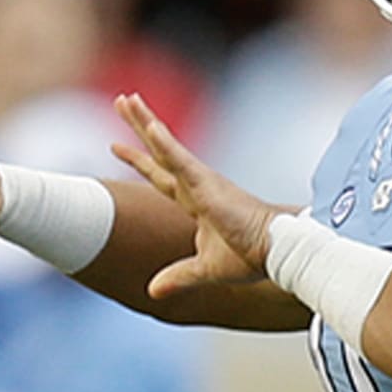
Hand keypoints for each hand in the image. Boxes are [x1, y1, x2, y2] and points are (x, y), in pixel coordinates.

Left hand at [112, 93, 281, 298]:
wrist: (276, 252)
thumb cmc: (250, 256)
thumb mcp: (204, 269)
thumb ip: (178, 277)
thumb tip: (153, 292)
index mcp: (197, 201)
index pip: (162, 176)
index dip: (139, 161)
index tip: (115, 145)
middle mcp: (198, 185)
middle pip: (160, 151)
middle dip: (139, 126)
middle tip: (122, 101)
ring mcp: (202, 182)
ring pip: (166, 147)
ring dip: (146, 122)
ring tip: (127, 100)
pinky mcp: (208, 186)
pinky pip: (181, 161)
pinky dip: (165, 144)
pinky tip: (150, 126)